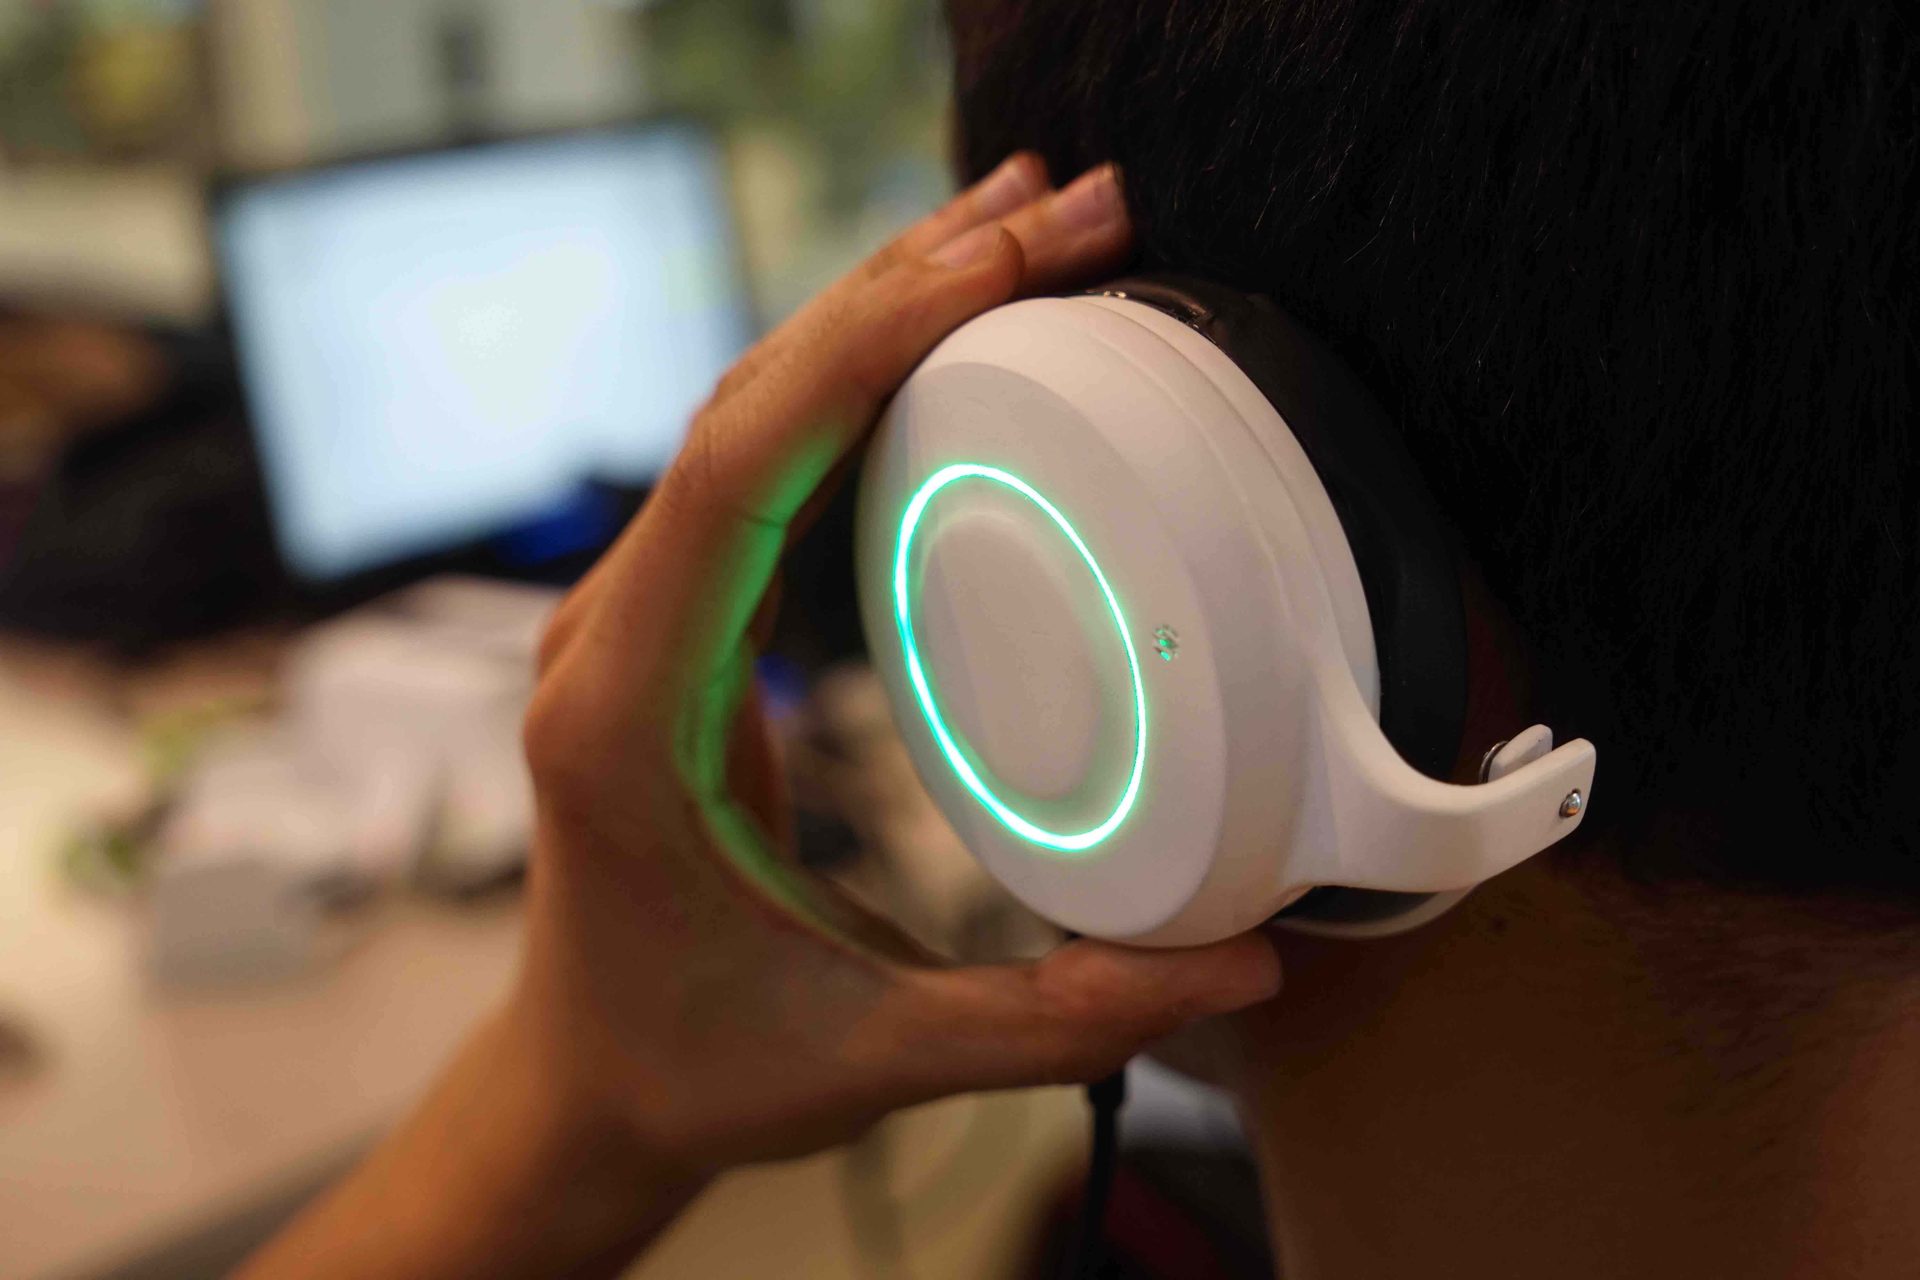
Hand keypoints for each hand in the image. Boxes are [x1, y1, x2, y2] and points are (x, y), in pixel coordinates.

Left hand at [513, 153, 1280, 1174]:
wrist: (581, 1080)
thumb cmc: (694, 1068)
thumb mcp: (873, 1059)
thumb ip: (1056, 1019)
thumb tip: (1243, 968)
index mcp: (630, 717)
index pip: (731, 473)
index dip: (861, 352)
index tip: (1003, 273)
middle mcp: (612, 637)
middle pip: (747, 404)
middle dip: (907, 288)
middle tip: (1073, 212)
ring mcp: (636, 616)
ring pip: (750, 409)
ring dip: (882, 309)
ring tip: (1029, 227)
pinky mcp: (678, 617)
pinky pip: (759, 458)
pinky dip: (855, 376)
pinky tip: (948, 326)